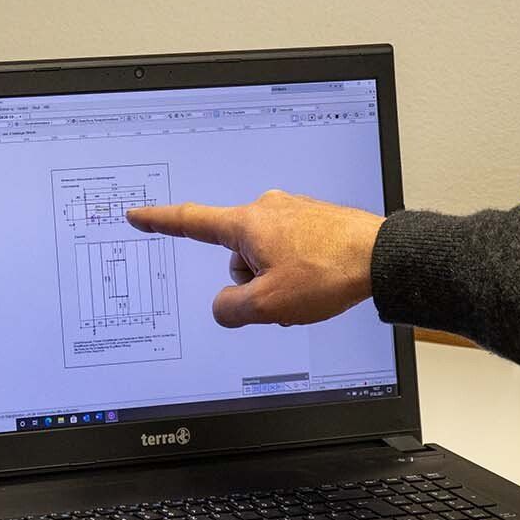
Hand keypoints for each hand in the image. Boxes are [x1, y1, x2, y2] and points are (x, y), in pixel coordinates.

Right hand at [126, 190, 383, 325]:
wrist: (382, 258)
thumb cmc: (328, 273)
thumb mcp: (268, 305)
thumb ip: (230, 309)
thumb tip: (223, 307)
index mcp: (247, 224)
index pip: (190, 222)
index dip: (159, 222)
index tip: (137, 214)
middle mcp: (266, 209)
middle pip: (236, 257)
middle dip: (251, 282)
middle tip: (282, 295)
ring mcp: (292, 212)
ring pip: (264, 257)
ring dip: (277, 278)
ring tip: (309, 287)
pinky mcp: (313, 220)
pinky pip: (289, 251)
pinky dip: (297, 270)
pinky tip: (320, 279)